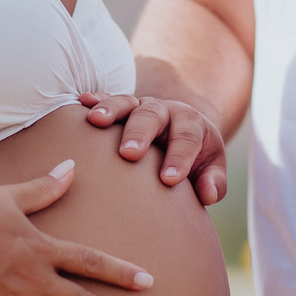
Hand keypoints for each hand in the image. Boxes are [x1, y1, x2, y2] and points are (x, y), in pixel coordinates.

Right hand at [79, 92, 227, 206]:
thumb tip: (207, 194)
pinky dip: (95, 100)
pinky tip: (82, 103)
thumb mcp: (211, 168)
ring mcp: (140, 108)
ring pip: (127, 104)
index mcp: (190, 124)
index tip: (169, 179)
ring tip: (95, 121)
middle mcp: (165, 111)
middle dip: (140, 133)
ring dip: (111, 110)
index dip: (179, 158)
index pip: (187, 139)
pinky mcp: (121, 110)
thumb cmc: (196, 158)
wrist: (180, 133)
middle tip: (129, 153)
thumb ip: (214, 182)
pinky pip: (107, 100)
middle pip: (153, 116)